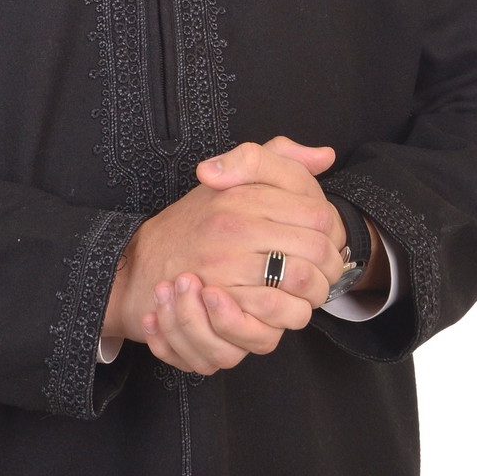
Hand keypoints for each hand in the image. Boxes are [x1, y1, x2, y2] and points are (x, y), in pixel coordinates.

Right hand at [104, 137, 348, 366]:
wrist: (144, 261)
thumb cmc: (196, 221)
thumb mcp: (233, 177)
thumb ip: (277, 157)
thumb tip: (325, 156)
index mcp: (243, 196)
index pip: (317, 215)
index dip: (332, 231)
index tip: (325, 240)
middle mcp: (234, 228)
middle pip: (316, 252)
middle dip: (329, 267)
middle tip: (323, 273)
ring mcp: (225, 267)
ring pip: (301, 285)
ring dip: (312, 295)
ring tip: (306, 294)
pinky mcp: (220, 303)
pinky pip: (274, 316)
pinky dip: (286, 319)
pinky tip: (282, 312)